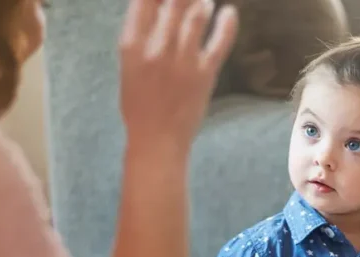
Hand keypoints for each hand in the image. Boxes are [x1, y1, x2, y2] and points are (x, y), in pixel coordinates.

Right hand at [118, 0, 238, 148]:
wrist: (157, 140)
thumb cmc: (139, 105)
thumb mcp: (129, 66)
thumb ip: (141, 36)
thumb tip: (160, 7)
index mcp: (132, 46)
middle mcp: (157, 48)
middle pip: (174, 1)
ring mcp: (183, 60)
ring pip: (197, 15)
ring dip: (202, 4)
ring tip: (204, 4)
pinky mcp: (205, 73)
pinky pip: (220, 41)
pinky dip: (227, 24)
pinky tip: (230, 13)